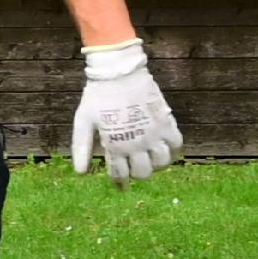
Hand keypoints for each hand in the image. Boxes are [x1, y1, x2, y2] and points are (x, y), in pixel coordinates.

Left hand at [72, 39, 180, 185]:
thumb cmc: (98, 96)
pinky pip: (177, 144)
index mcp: (115, 146)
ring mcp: (154, 133)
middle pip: (143, 173)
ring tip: (150, 159)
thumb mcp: (83, 122)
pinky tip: (164, 147)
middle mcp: (136, 144)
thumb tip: (81, 173)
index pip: (120, 174)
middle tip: (134, 168)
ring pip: (162, 162)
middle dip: (137, 174)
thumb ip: (81, 147)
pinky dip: (173, 150)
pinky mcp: (166, 121)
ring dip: (156, 165)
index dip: (120, 183)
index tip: (121, 186)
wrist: (118, 72)